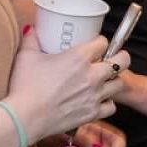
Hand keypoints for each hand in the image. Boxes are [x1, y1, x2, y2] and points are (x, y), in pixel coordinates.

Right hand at [5, 30, 126, 141]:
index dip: (101, 42)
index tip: (96, 45)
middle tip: (112, 59)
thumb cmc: (25, 86)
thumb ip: (31, 40)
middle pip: (122, 61)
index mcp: (78, 57)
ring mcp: (95, 95)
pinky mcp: (93, 113)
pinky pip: (112, 106)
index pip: (103, 42)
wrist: (25, 118)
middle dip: (120, 57)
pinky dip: (107, 103)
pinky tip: (98, 100)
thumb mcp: (26, 57)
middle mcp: (92, 75)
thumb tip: (31, 29)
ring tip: (105, 81)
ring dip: (114, 81)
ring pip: (120, 84)